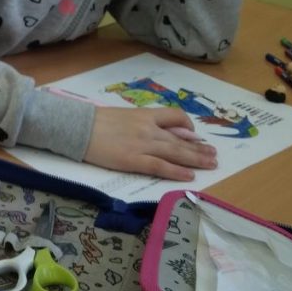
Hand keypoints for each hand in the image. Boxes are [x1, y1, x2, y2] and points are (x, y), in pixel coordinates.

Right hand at [84, 106, 216, 181]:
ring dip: (196, 159)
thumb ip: (143, 121)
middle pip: (180, 138)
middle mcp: (148, 129)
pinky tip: (189, 175)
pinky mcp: (133, 161)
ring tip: (211, 164)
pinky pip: (160, 166)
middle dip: (199, 148)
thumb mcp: (123, 115)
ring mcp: (142, 145)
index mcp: (144, 114)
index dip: (186, 126)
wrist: (78, 127)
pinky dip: (176, 171)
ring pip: (176, 152)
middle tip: (214, 154)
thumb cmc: (96, 121)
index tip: (192, 134)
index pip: (174, 116)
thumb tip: (161, 129)